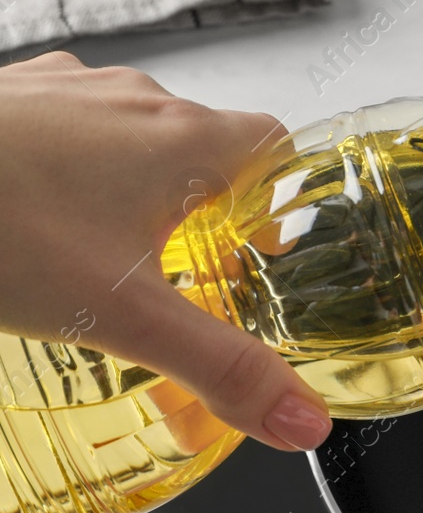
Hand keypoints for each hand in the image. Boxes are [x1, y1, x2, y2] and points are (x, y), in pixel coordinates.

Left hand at [0, 52, 329, 450]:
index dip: (284, 199)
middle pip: (203, 147)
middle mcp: (129, 100)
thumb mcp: (123, 318)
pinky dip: (70, 172)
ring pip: (130, 137)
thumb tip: (302, 421)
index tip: (268, 249)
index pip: (276, 147)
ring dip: (137, 189)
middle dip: (207, 211)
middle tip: (190, 276)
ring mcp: (61, 92)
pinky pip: (62, 130)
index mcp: (182, 141)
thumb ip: (222, 371)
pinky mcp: (5, 99)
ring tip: (109, 256)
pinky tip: (39, 222)